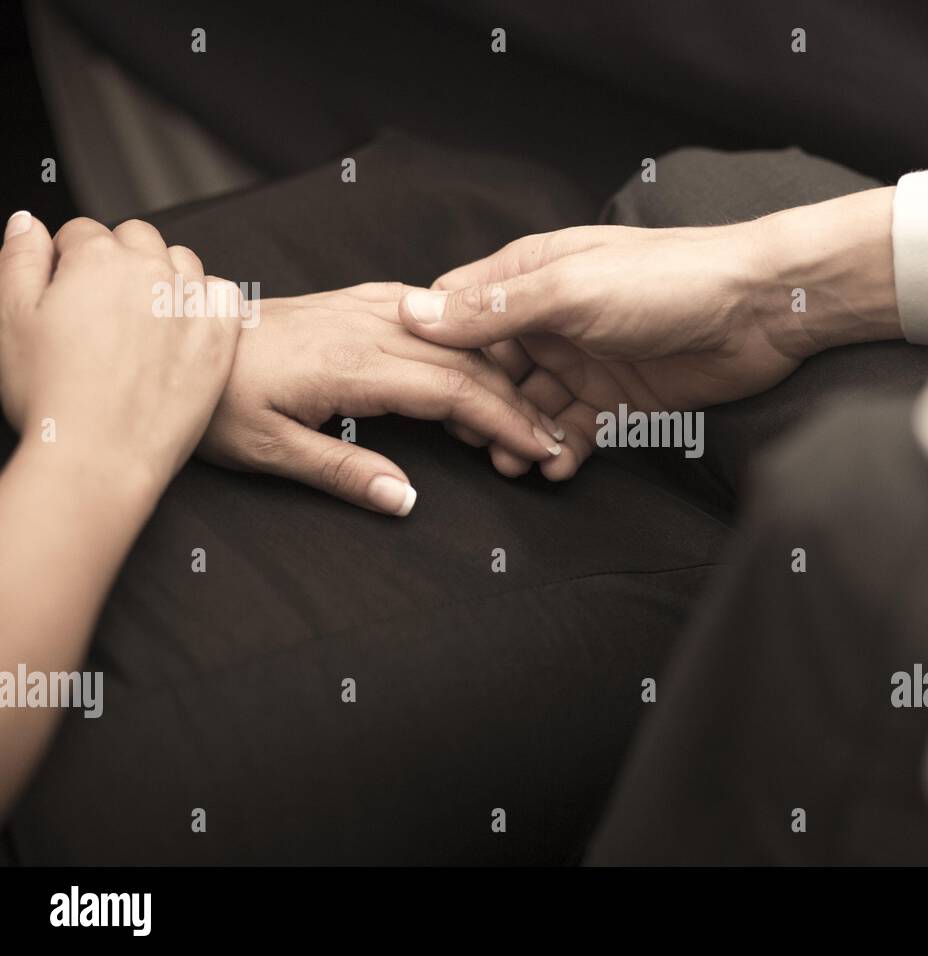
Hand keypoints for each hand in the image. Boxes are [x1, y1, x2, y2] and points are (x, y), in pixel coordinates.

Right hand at [0, 213, 239, 494]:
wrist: (102, 456)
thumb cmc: (51, 396)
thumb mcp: (10, 320)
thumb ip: (19, 260)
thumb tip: (28, 222)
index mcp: (98, 259)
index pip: (83, 232)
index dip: (69, 260)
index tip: (67, 292)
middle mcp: (152, 271)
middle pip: (137, 238)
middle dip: (118, 259)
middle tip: (102, 307)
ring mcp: (192, 303)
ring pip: (182, 261)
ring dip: (163, 275)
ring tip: (141, 319)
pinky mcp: (221, 336)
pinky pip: (223, 292)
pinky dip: (206, 299)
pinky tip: (183, 326)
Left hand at [198, 282, 566, 514]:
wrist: (169, 340)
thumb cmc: (213, 403)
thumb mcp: (269, 452)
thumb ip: (343, 474)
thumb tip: (407, 499)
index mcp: (352, 365)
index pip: (455, 391)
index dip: (506, 422)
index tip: (541, 449)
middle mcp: (365, 326)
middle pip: (466, 361)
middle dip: (518, 402)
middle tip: (554, 438)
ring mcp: (359, 306)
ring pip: (453, 334)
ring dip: (497, 369)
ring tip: (526, 406)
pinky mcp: (350, 300)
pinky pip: (424, 307)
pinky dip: (462, 332)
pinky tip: (478, 348)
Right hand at [397, 187, 899, 477]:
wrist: (761, 310)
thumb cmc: (667, 281)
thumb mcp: (570, 292)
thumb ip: (495, 310)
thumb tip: (413, 314)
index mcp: (530, 276)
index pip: (460, 313)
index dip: (437, 352)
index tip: (423, 390)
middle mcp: (551, 318)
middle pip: (490, 369)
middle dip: (478, 409)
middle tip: (475, 442)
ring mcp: (584, 360)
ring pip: (530, 407)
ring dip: (518, 437)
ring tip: (514, 465)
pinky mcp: (618, 399)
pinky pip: (575, 431)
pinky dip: (561, 452)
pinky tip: (556, 470)